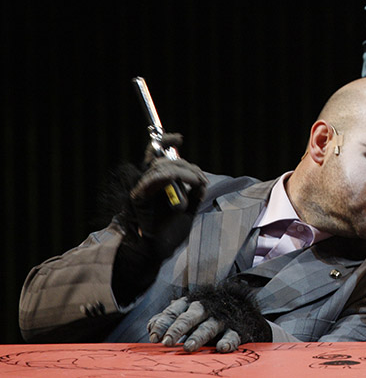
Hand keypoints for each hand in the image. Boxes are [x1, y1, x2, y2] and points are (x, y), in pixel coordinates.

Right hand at [130, 143, 207, 258]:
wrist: (155, 253)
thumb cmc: (168, 235)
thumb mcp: (188, 211)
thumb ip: (193, 195)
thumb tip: (201, 182)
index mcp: (156, 186)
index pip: (155, 156)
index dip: (164, 142)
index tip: (179, 138)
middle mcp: (146, 185)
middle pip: (164, 160)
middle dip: (187, 165)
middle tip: (201, 179)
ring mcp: (141, 191)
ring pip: (161, 168)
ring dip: (185, 171)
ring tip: (198, 182)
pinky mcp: (138, 199)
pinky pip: (152, 180)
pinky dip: (171, 177)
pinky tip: (187, 182)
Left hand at [148, 296, 241, 352]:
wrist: (238, 304)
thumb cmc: (203, 314)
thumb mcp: (184, 313)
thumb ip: (167, 319)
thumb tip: (151, 327)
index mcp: (190, 304)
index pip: (173, 312)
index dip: (163, 323)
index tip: (154, 337)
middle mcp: (205, 309)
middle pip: (189, 317)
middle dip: (177, 329)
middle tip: (167, 342)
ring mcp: (221, 319)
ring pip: (209, 327)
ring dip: (198, 337)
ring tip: (188, 347)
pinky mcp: (236, 328)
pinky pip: (233, 335)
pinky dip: (228, 341)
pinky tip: (222, 348)